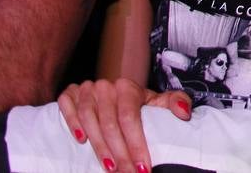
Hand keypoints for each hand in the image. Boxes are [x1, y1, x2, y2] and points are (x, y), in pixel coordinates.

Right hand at [58, 79, 191, 172]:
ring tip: (110, 168)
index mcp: (128, 88)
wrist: (112, 91)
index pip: (130, 118)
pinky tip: (80, 141)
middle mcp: (106, 87)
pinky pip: (67, 106)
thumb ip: (174, 103)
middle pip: (110, 124)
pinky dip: (72, 123)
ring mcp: (86, 89)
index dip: (136, 144)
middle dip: (120, 154)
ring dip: (98, 147)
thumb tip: (184, 113)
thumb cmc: (135, 102)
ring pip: (89, 120)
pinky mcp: (69, 93)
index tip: (143, 167)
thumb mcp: (156, 101)